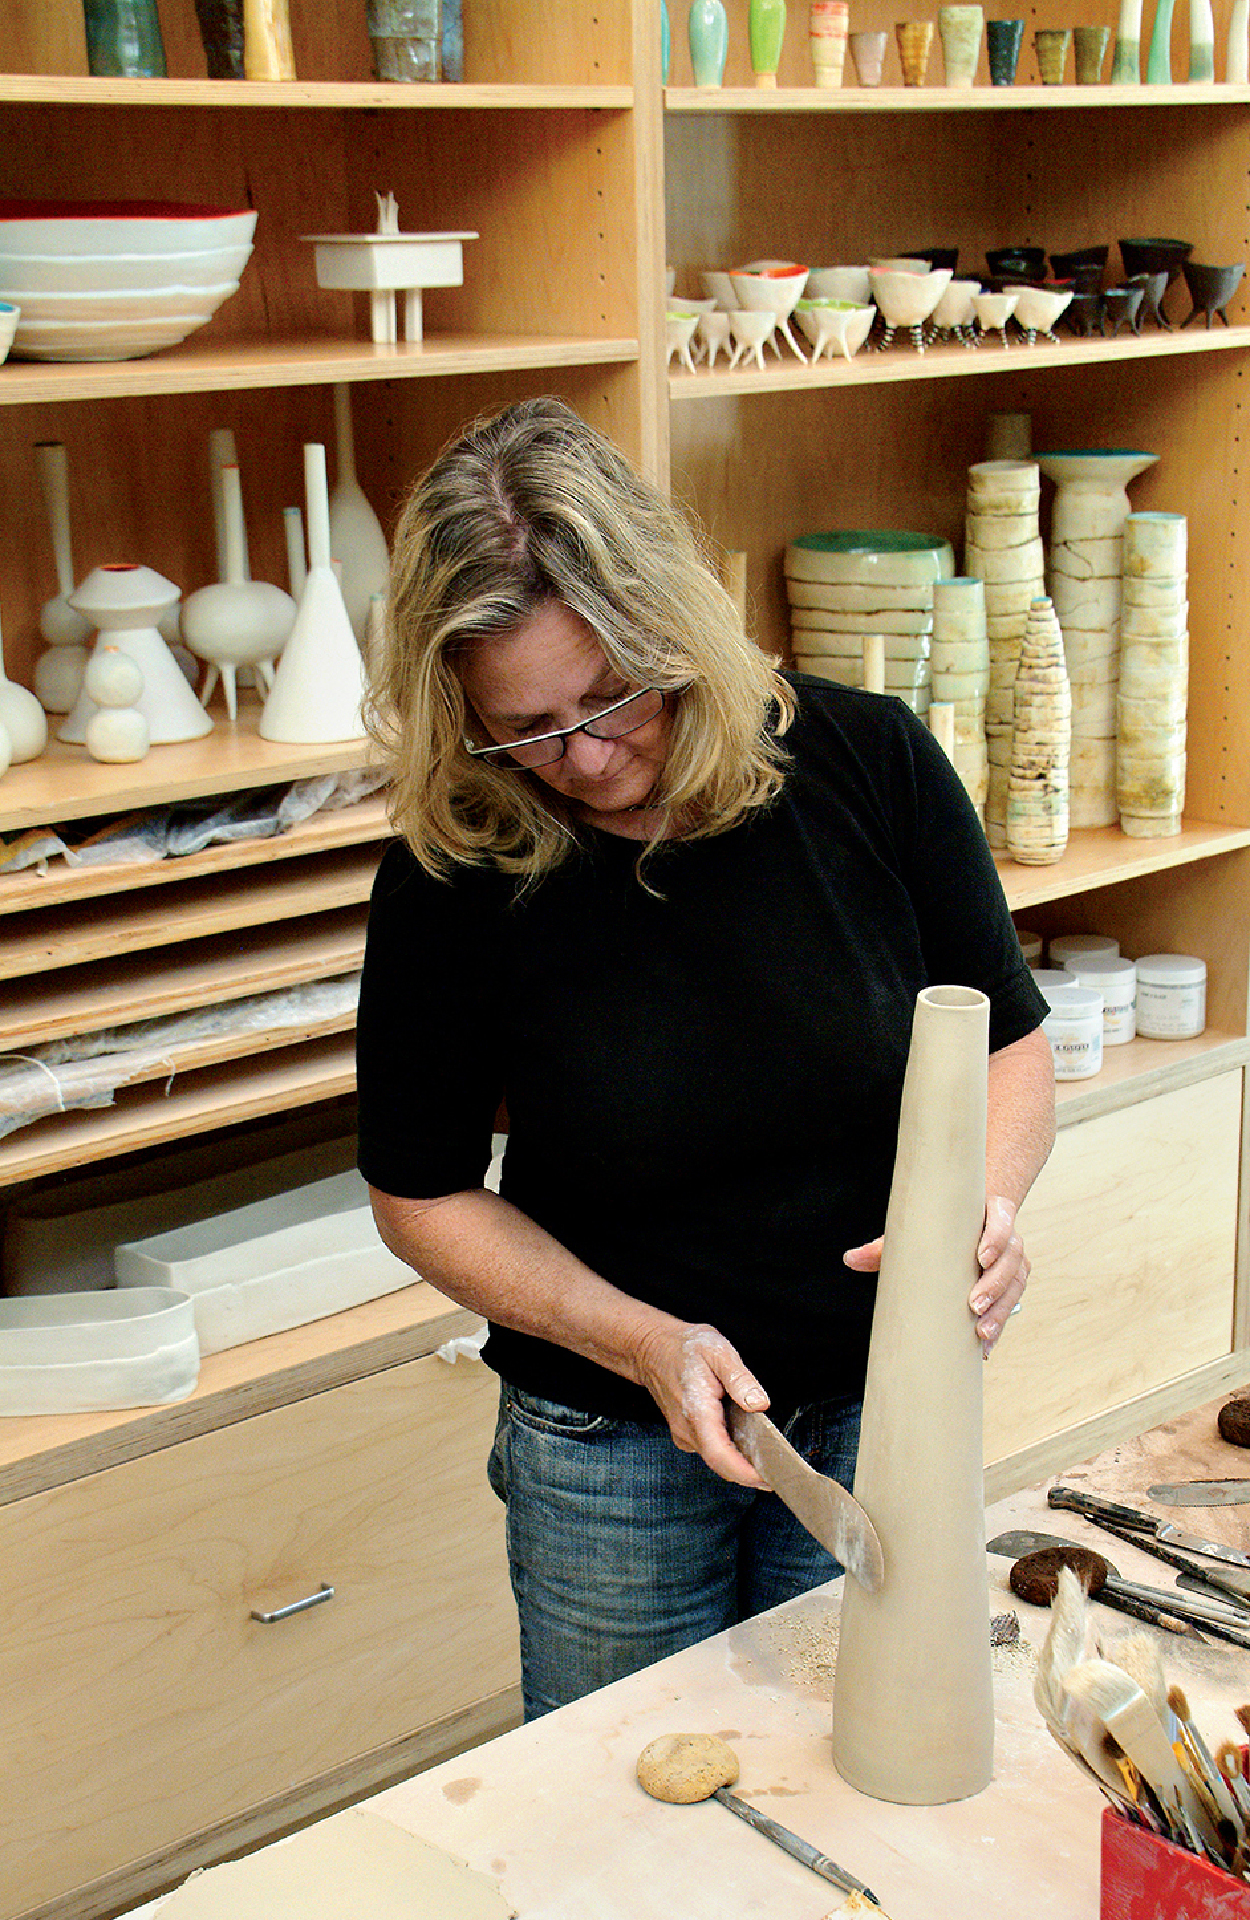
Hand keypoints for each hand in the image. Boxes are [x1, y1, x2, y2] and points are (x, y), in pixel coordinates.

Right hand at [634, 1321, 770, 1485]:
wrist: (652, 1348)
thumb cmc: (685, 1347)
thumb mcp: (718, 1351)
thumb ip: (740, 1379)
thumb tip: (760, 1403)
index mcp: (697, 1412)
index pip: (720, 1456)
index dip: (745, 1473)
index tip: (769, 1480)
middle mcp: (687, 1430)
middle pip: (720, 1464)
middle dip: (749, 1474)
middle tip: (779, 1472)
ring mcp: (684, 1434)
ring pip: (715, 1460)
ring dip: (740, 1463)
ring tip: (767, 1458)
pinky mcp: (685, 1434)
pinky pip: (710, 1450)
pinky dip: (729, 1453)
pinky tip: (744, 1441)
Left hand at [843, 1192, 1029, 1356]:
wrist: (964, 1226)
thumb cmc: (940, 1227)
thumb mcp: (915, 1231)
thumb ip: (886, 1245)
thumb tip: (851, 1259)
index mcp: (986, 1211)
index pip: (1002, 1218)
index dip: (996, 1238)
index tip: (980, 1258)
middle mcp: (1006, 1234)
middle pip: (1013, 1256)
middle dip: (996, 1283)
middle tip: (974, 1305)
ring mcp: (1011, 1259)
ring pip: (1017, 1282)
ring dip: (1002, 1309)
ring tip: (981, 1331)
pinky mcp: (1011, 1282)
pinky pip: (1012, 1303)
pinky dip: (1000, 1324)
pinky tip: (984, 1345)